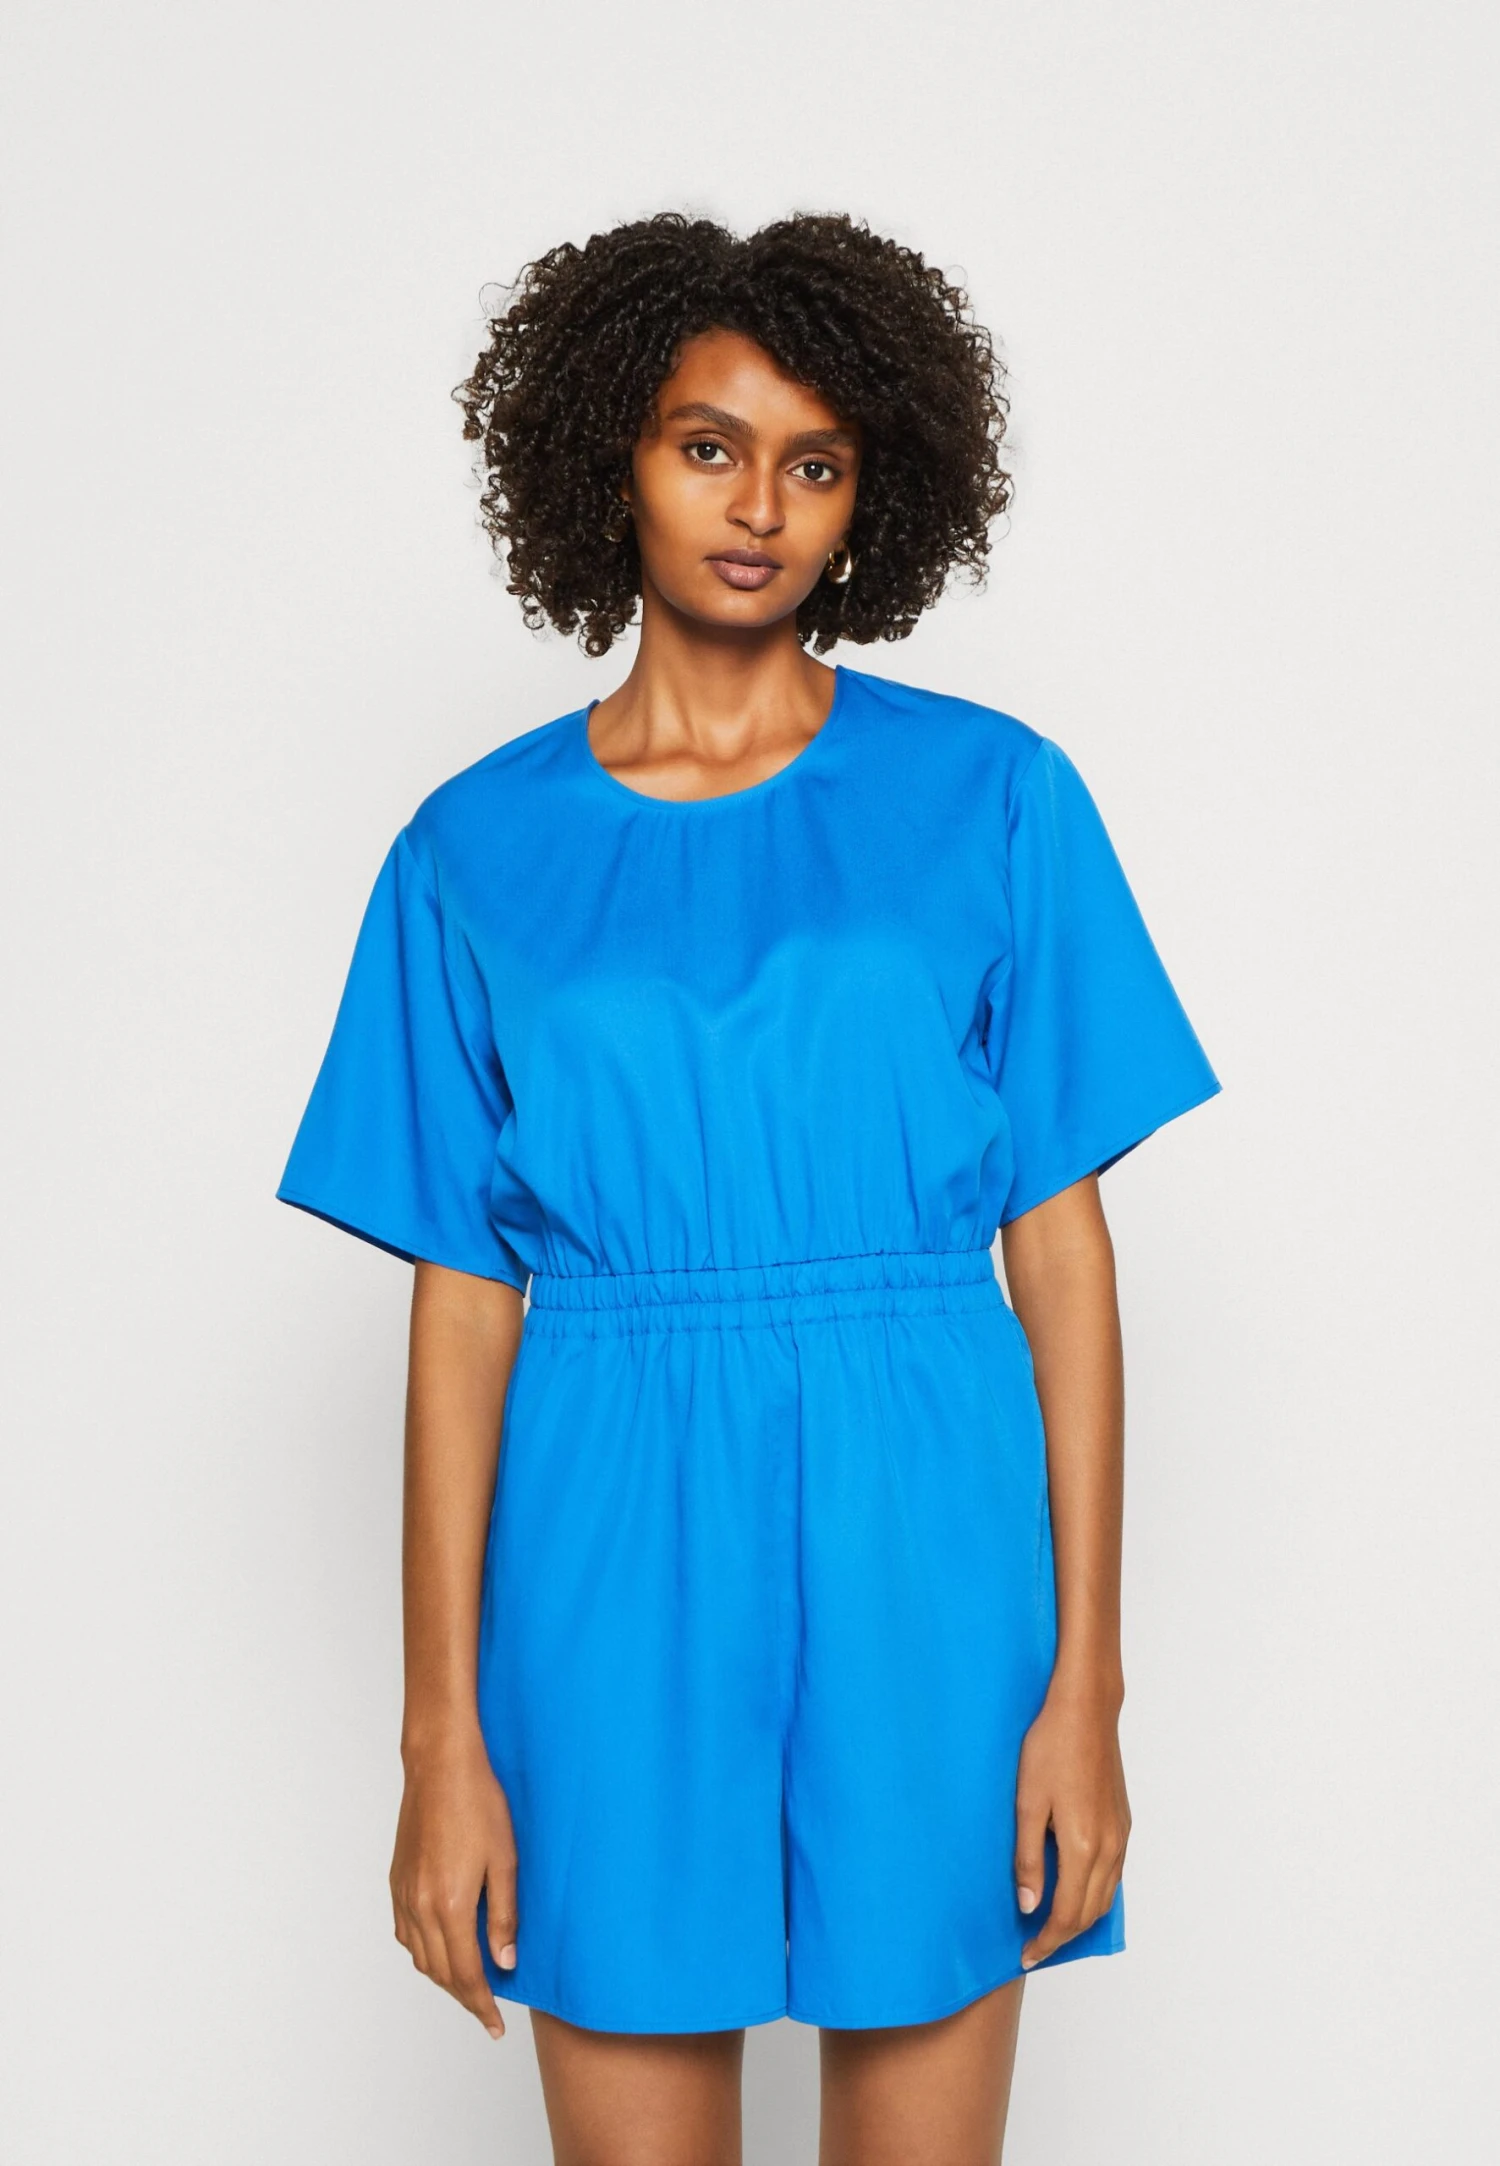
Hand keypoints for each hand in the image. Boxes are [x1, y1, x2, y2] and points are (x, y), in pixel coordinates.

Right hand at [390, 1724, 519, 2038]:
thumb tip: (504, 1964)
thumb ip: (504, 1917)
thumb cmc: (479, 1804)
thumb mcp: (506, 1861)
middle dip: (465, 1997)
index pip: (466, 1975)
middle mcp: (420, 1907)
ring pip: (419, 1957)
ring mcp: (403, 1894)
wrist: (440, 1766)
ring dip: (443, 1976)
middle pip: (440, 1973)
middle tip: (488, 2010)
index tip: (495, 2026)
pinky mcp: (396, 1881)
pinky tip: (441, 1947)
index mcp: (450, 1905)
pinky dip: (423, 1951)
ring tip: (470, 1983)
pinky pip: (405, 1933)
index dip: (482, 2006)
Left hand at [1014, 1679, 1129, 1968]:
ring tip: (1051, 1927)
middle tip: (1034, 1948)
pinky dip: (1095, 1895)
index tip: (1026, 1956)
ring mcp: (1120, 1835)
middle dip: (1063, 1937)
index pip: (1066, 1915)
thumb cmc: (1050, 1748)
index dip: (1046, 1941)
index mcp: (1083, 1846)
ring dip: (1081, 1919)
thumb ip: (1028, 1859)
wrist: (1085, 1711)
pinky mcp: (1123, 1823)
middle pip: (1090, 1913)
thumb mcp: (1027, 1803)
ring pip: (1105, 1897)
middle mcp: (1109, 1847)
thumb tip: (1028, 1905)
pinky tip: (1075, 1891)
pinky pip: (1113, 1875)